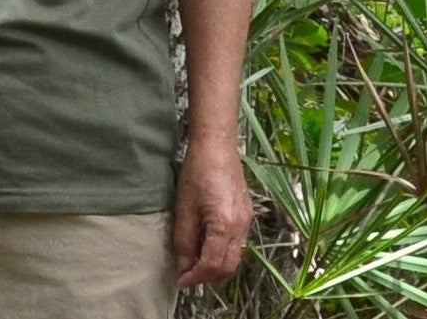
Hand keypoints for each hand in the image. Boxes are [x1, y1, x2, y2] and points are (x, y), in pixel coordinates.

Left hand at [171, 141, 251, 287]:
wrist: (217, 146)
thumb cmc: (198, 171)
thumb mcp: (184, 206)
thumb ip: (184, 239)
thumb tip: (183, 264)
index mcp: (225, 226)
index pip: (212, 265)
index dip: (195, 276)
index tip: (180, 280)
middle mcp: (241, 227)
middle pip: (228, 266)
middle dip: (207, 276)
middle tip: (187, 276)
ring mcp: (247, 221)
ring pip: (235, 257)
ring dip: (216, 266)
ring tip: (195, 264)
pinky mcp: (246, 214)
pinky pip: (238, 243)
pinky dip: (223, 253)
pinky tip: (207, 247)